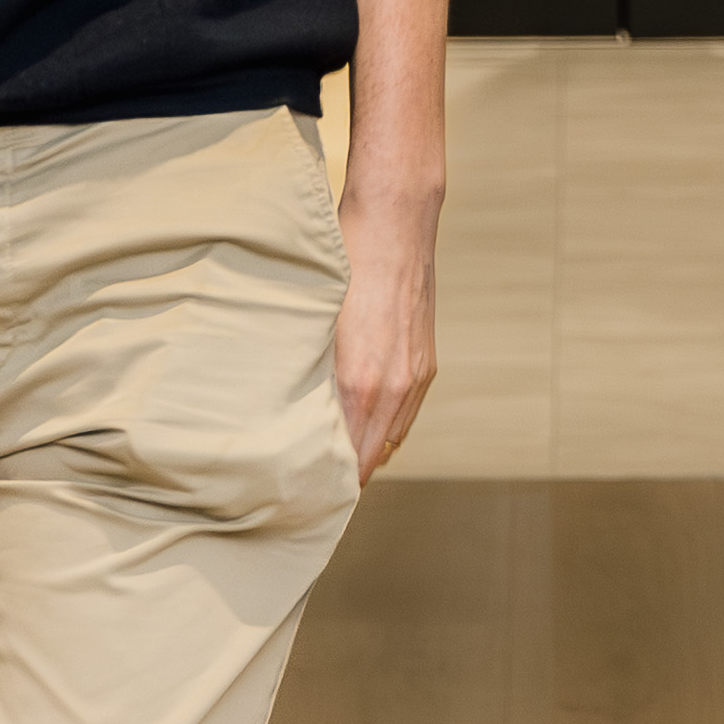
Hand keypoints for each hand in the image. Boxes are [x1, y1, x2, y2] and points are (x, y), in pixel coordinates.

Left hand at [334, 168, 440, 480]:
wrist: (395, 227)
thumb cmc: (345, 266)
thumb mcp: (316, 324)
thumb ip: (312, 373)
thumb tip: (296, 410)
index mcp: (360, 382)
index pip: (347, 454)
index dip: (331, 481)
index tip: (310, 496)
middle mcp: (393, 387)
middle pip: (371, 455)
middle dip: (349, 476)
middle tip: (321, 493)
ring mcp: (415, 376)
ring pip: (392, 437)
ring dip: (370, 452)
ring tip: (342, 467)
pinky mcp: (426, 363)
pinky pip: (406, 414)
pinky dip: (387, 428)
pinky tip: (368, 427)